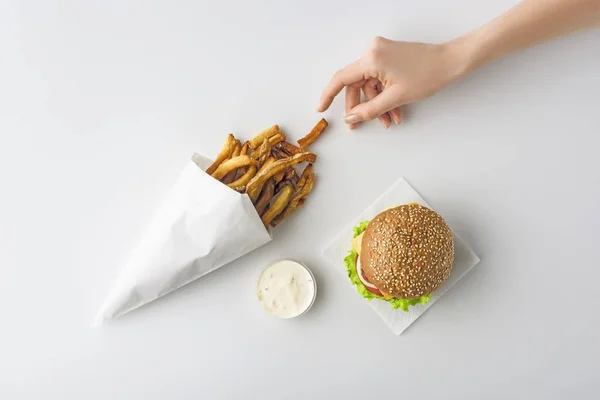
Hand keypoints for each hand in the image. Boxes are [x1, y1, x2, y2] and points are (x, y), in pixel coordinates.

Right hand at [317, 36, 465, 128]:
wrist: (450, 62)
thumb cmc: (428, 74)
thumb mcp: (395, 98)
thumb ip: (369, 110)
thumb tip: (351, 117)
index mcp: (371, 58)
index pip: (341, 78)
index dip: (328, 95)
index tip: (321, 108)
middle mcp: (373, 51)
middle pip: (356, 84)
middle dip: (361, 106)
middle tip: (359, 125)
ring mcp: (381, 53)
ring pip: (369, 84)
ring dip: (376, 104)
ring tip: (389, 121)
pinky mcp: (389, 56)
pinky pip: (379, 79)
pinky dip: (384, 95)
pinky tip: (394, 111)